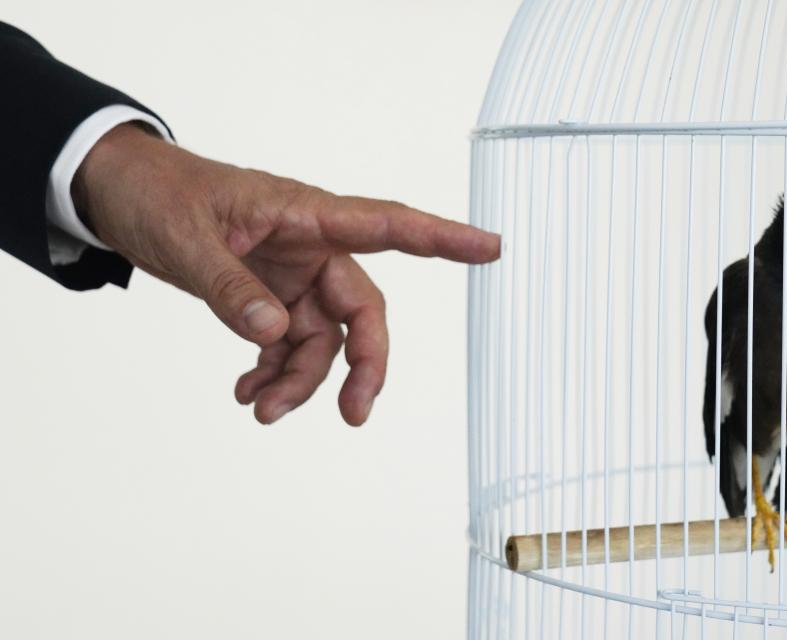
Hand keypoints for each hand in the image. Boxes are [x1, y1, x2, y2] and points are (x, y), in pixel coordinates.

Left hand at [74, 123, 498, 424]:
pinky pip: (288, 345)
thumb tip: (273, 334)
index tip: (489, 248)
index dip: (442, 239)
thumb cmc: (159, 195)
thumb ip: (231, 290)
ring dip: (301, 381)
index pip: (387, 225)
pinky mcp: (268, 296)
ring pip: (323, 340)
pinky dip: (272, 373)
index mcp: (304, 215)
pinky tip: (246, 390)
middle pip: (362, 310)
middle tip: (352, 412)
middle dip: (362, 364)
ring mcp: (291, 275)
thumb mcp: (188, 241)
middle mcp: (310, 248)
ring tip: (259, 407)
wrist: (121, 196)